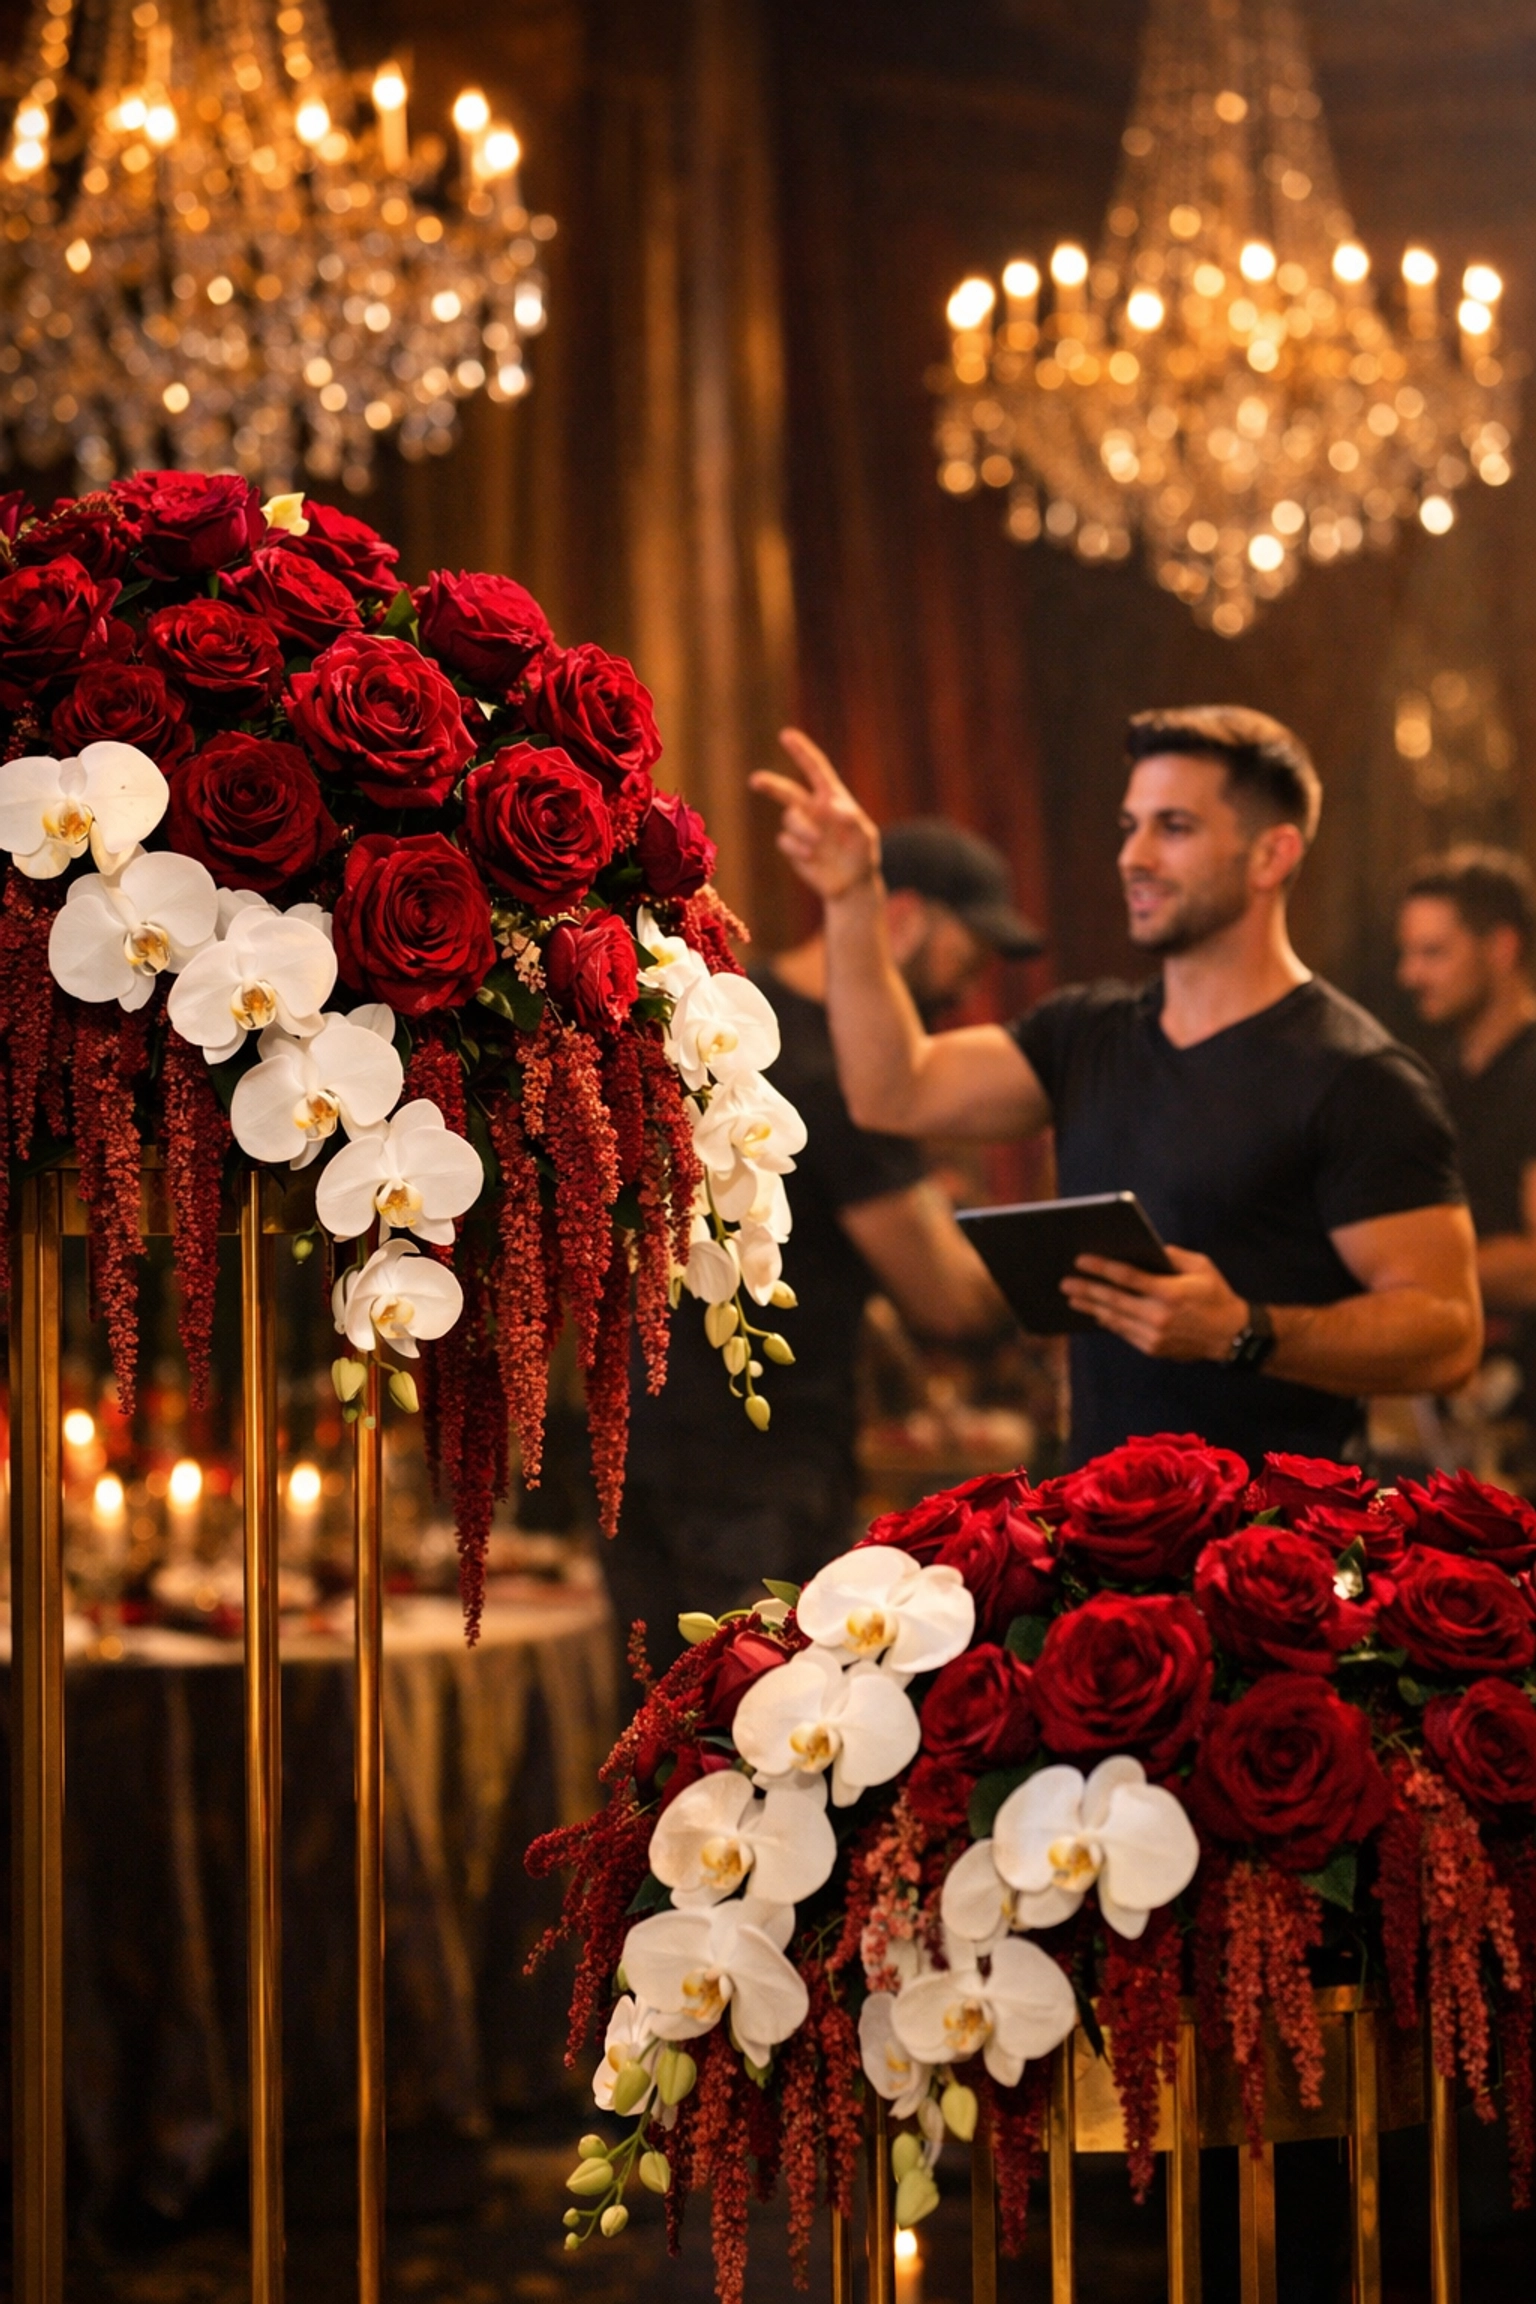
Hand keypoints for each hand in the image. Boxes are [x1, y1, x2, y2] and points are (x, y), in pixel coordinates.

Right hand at [748, 728, 881, 902]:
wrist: (851, 886)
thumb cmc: (863, 857)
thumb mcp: (865, 837)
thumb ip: (853, 821)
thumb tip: (834, 808)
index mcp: (832, 798)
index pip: (815, 769)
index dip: (801, 752)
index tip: (786, 735)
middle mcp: (814, 810)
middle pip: (787, 791)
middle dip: (770, 784)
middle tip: (755, 780)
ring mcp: (803, 828)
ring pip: (789, 818)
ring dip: (801, 828)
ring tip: (816, 843)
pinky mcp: (794, 848)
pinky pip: (785, 840)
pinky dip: (797, 847)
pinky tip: (810, 856)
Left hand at [1060, 1246, 1249, 1362]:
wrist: (1231, 1336)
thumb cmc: (1216, 1294)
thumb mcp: (1200, 1267)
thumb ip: (1171, 1256)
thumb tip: (1144, 1247)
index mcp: (1170, 1292)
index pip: (1127, 1277)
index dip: (1101, 1267)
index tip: (1081, 1259)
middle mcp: (1158, 1316)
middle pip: (1113, 1300)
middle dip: (1087, 1289)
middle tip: (1065, 1281)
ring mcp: (1154, 1335)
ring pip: (1114, 1319)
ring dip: (1091, 1307)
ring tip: (1073, 1297)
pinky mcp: (1153, 1348)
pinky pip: (1124, 1332)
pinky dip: (1108, 1321)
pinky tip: (1096, 1312)